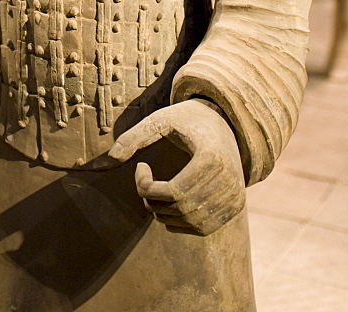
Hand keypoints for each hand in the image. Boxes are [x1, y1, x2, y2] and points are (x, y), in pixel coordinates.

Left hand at [108, 99, 244, 235]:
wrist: (224, 122)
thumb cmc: (187, 119)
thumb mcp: (160, 120)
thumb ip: (134, 136)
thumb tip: (111, 157)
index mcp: (212, 158)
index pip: (174, 192)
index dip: (147, 187)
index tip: (140, 166)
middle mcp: (230, 181)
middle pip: (181, 209)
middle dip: (152, 201)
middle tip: (143, 182)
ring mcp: (235, 198)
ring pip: (190, 222)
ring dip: (164, 213)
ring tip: (155, 191)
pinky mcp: (235, 208)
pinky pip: (202, 228)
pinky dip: (179, 222)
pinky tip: (169, 202)